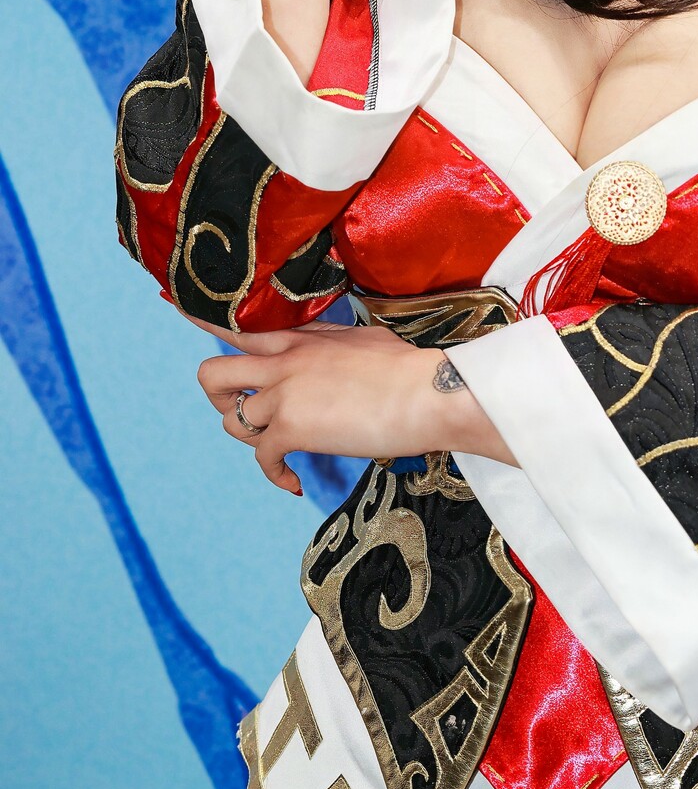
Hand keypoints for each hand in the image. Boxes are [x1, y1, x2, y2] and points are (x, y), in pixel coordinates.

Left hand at [195, 322, 513, 494]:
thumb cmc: (411, 366)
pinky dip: (276, 476)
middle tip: (246, 411)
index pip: (238, 324)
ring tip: (281, 446)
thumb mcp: (363, 338)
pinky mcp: (292, 429)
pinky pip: (262, 458)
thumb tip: (335, 354)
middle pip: (213, 374)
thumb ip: (332, 345)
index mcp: (302, 336)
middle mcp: (284, 360)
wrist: (429, 391)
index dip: (204, 320)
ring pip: (231, 420)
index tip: (177, 307)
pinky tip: (294, 482)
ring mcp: (284, 393)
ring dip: (251, 438)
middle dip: (220, 398)